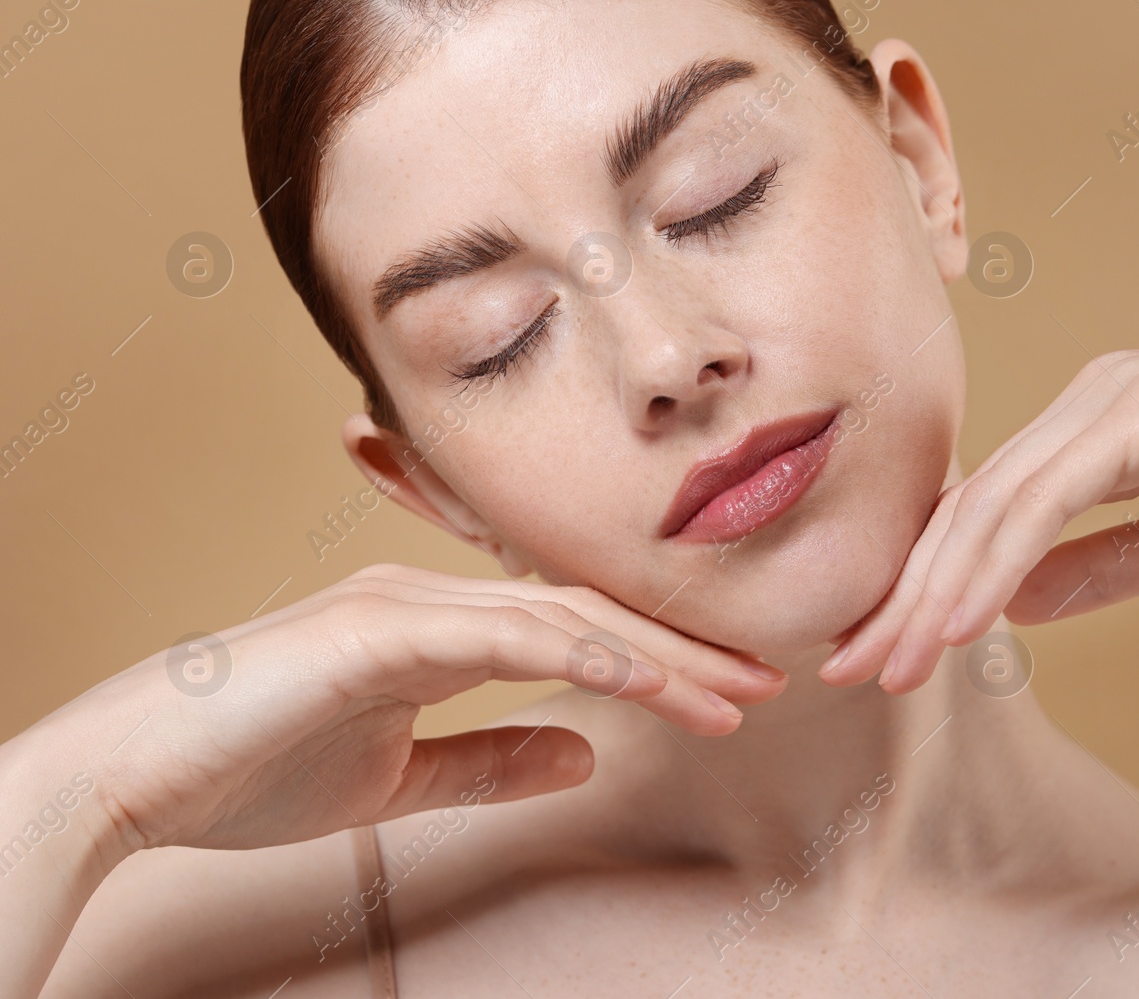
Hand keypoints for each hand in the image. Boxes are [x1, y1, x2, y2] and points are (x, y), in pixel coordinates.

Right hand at [21, 563, 785, 854]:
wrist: (130, 778)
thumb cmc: (248, 770)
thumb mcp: (395, 780)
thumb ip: (488, 760)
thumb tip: (585, 755)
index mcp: (434, 624)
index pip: (572, 630)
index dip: (657, 655)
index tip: (728, 688)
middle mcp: (429, 598)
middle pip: (586, 613)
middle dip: (683, 646)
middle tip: (768, 675)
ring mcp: (403, 606)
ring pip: (562, 618)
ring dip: (657, 656)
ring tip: (737, 691)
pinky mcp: (376, 634)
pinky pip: (504, 638)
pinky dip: (583, 657)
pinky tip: (648, 682)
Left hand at [819, 319, 1138, 692]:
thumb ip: (1097, 568)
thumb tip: (1013, 609)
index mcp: (1086, 430)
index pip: (979, 517)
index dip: (923, 587)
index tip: (881, 656)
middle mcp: (1080, 404)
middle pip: (963, 512)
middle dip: (901, 596)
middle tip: (845, 671)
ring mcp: (1106, 399)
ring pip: (989, 506)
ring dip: (934, 592)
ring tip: (888, 667)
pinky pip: (1045, 498)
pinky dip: (994, 564)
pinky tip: (957, 623)